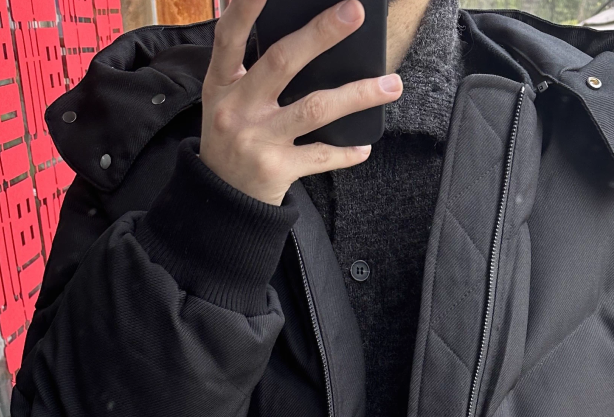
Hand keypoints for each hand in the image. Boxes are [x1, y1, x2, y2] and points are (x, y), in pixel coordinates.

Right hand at [199, 0, 402, 204]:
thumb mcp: (224, 101)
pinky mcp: (276, 170)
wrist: (221, 200)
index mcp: (222, 84)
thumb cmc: (231, 139)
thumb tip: (301, 36)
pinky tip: (365, 146)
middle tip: (354, 12)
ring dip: (357, 95)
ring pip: (314, 109)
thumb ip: (250, 70)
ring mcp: (257, 141)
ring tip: (392, 85)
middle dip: (321, 34)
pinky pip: (320, 156)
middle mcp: (236, 109)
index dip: (245, 7)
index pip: (230, 36)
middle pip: (282, 62)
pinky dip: (345, 152)